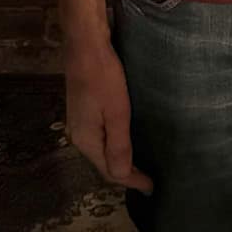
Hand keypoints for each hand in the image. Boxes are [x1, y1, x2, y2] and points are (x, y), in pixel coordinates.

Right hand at [64, 39, 152, 192]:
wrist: (85, 43)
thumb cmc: (104, 76)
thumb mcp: (116, 112)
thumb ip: (119, 145)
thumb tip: (121, 176)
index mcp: (86, 140)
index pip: (109, 171)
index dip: (131, 181)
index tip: (152, 188)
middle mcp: (79, 135)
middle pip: (103, 163)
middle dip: (124, 174)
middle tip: (148, 180)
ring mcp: (80, 121)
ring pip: (101, 150)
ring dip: (120, 159)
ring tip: (140, 165)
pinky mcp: (85, 109)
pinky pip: (101, 136)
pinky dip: (115, 144)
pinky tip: (127, 140)